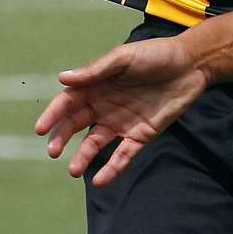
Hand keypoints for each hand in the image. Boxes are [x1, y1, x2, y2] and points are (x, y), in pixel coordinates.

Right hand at [34, 36, 205, 186]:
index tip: (41, 129)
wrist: (192, 64)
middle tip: (52, 151)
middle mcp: (105, 105)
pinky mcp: (141, 134)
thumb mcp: (124, 58)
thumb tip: (62, 78)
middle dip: (62, 137)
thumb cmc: (156, 54)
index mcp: (97, 85)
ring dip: (83, 157)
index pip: (69, 102)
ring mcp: (122, 121)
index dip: (54, 114)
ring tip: (73, 170)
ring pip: (96, 143)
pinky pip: (123, 154)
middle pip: (77, 124)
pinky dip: (112, 167)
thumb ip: (96, 70)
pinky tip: (100, 179)